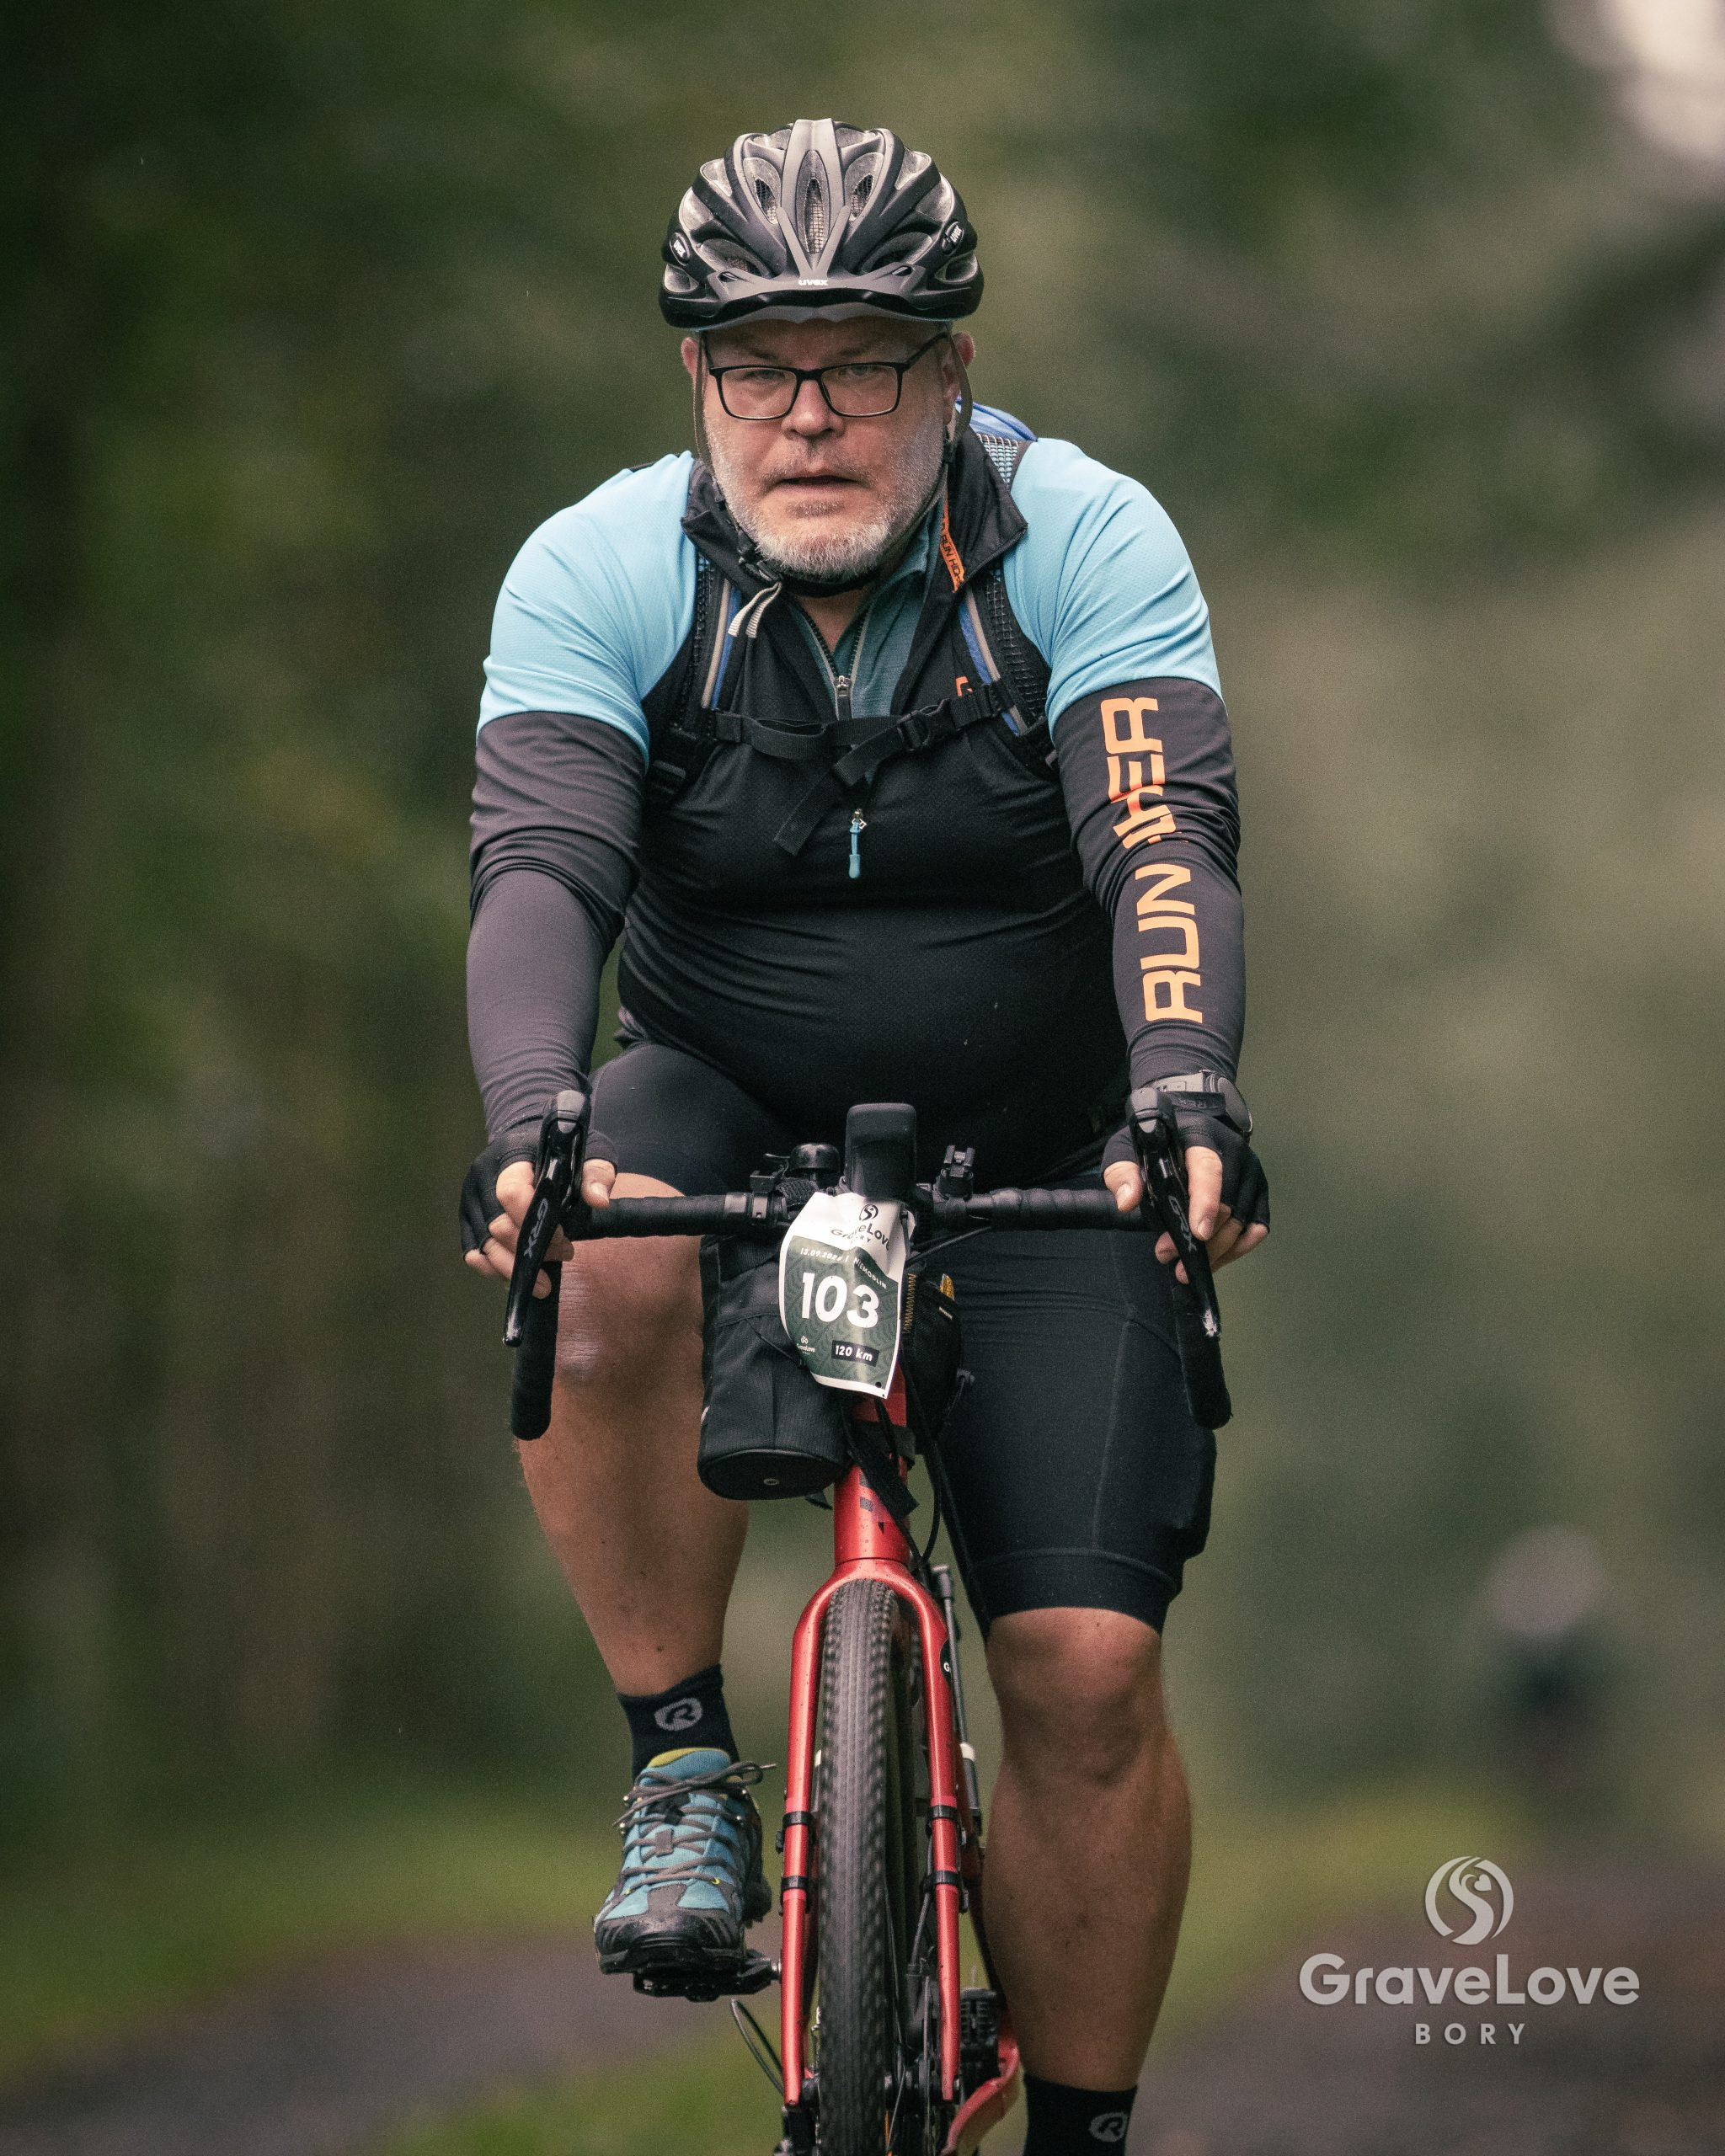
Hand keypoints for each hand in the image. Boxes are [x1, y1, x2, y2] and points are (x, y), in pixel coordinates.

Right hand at [460, 1140, 616, 1296]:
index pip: (511, 1192)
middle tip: (564, 1255)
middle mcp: (482, 1179)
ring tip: (543, 1282)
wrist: (526, 1143)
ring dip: (513, 1268)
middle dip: (530, 1250)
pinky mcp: (470, 1220)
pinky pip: (475, 1253)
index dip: (535, 1220)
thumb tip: (599, 1200)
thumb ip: (596, 1173)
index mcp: (509, 1157)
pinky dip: (495, 1269)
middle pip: (497, 1227)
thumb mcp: (586, 1150)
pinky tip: (519, 1277)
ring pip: (483, 1246)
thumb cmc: (558, 1149)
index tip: (563, 1237)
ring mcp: (472, 1201)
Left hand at [1103, 1148, 1268, 1283]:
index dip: (1206, 1201)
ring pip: (1242, 1223)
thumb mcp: (1128, 1149)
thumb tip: (1128, 1201)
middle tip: (1166, 1254)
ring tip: (1184, 1265)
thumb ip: (1122, 1172)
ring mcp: (1251, 1173)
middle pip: (1228, 1204)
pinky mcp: (1258, 1193)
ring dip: (1215, 1251)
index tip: (1198, 1233)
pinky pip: (1255, 1229)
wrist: (1188, 1133)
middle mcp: (1233, 1152)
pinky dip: (1235, 1250)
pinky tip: (1213, 1259)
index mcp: (1200, 1136)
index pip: (1209, 1168)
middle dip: (1201, 1240)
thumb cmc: (1158, 1143)